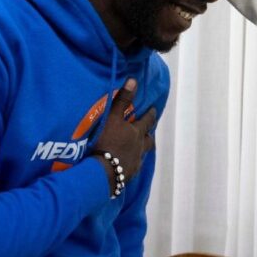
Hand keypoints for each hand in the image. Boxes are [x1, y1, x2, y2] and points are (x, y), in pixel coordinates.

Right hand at [91, 79, 156, 194]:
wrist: (103, 171)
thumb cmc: (106, 141)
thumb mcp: (112, 118)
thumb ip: (122, 100)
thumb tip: (133, 80)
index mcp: (136, 133)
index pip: (147, 121)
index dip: (150, 115)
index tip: (154, 110)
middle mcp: (139, 148)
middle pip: (148, 140)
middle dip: (149, 134)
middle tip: (150, 131)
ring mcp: (135, 163)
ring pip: (142, 154)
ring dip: (141, 149)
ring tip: (139, 148)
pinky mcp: (128, 175)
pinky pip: (134, 167)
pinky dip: (132, 163)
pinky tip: (128, 164)